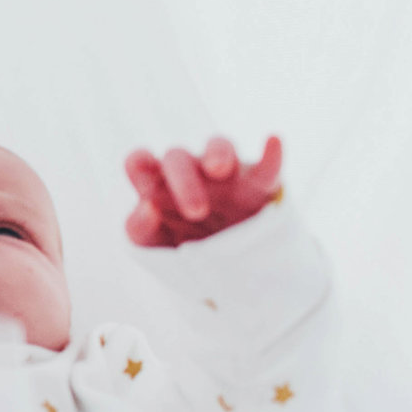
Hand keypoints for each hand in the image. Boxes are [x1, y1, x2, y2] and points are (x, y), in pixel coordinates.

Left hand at [124, 134, 284, 246]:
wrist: (229, 269)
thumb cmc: (182, 250)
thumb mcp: (154, 246)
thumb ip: (139, 229)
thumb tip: (146, 207)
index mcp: (157, 185)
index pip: (140, 161)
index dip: (140, 163)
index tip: (145, 185)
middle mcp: (189, 173)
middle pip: (178, 158)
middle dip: (184, 182)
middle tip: (196, 212)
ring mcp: (224, 175)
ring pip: (219, 146)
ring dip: (218, 153)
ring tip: (219, 169)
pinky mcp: (258, 185)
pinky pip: (265, 166)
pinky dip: (270, 155)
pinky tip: (273, 141)